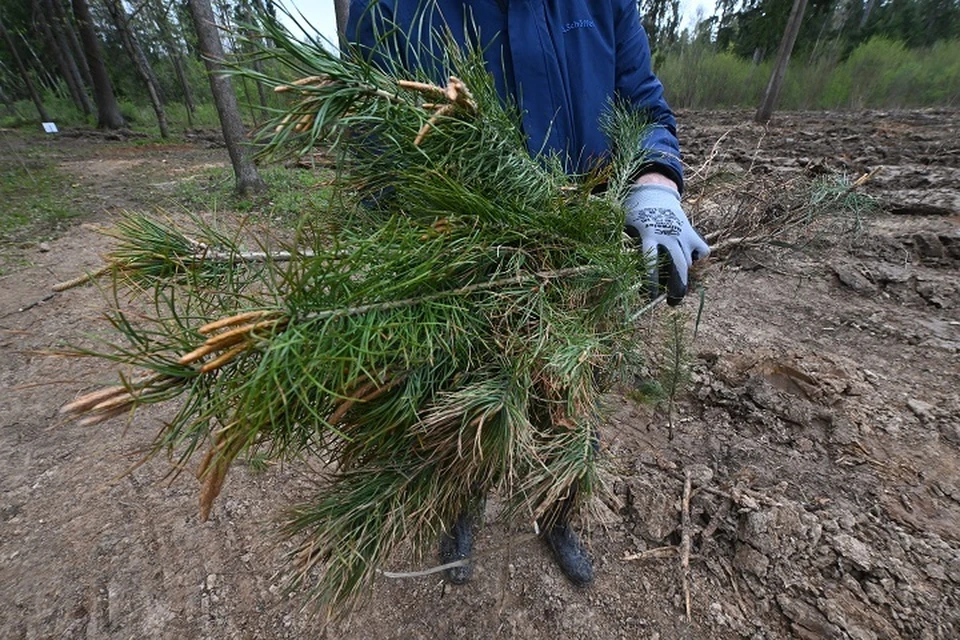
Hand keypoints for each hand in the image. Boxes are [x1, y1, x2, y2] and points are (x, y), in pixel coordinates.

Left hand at [624, 183, 708, 305]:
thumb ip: (622, 247)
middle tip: (671, 302)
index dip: (651, 283)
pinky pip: (702, 253)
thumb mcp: (624, 228)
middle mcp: (668, 235)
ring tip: (673, 287)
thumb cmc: (634, 215)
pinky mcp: (694, 233)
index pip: (651, 263)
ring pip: (688, 263)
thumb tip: (616, 275)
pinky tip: (686, 262)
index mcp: (648, 235)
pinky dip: (697, 260)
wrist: (653, 192)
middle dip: (676, 289)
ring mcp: (683, 234)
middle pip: (677, 267)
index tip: (650, 297)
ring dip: (682, 277)